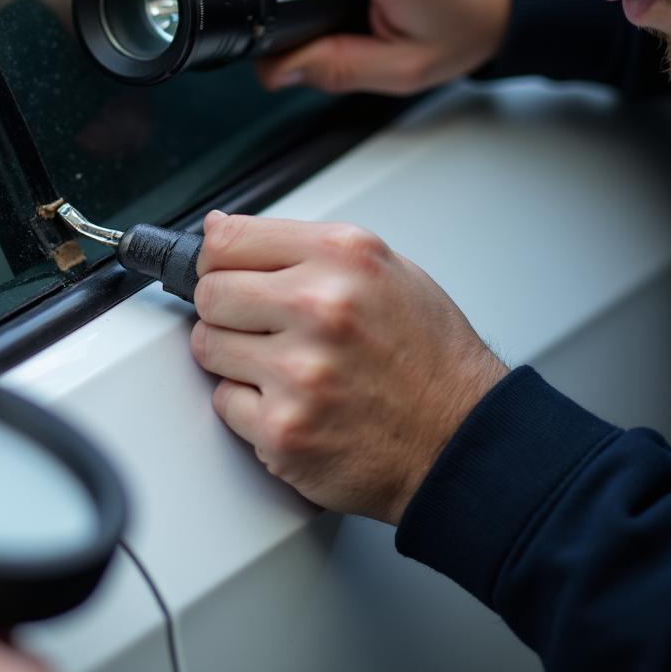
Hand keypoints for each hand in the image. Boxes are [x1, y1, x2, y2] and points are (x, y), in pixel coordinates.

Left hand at [191, 212, 508, 524]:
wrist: (463, 441)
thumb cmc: (428, 356)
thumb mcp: (383, 269)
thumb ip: (302, 246)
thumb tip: (220, 230)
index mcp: (342, 257)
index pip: (227, 239)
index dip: (218, 259)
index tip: (221, 271)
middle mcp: (319, 307)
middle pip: (209, 293)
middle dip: (225, 310)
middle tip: (259, 325)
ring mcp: (298, 372)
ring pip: (207, 347)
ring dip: (234, 358)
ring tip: (285, 366)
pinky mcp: (283, 431)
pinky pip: (224, 402)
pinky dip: (249, 406)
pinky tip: (293, 403)